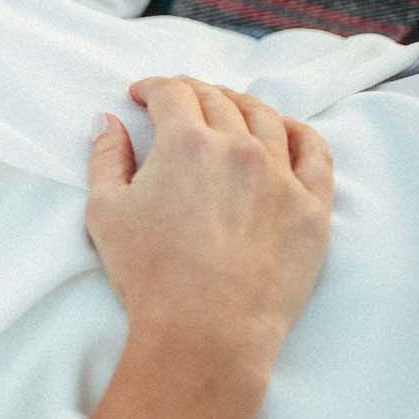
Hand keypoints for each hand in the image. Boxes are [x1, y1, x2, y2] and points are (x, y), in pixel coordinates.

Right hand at [86, 76, 334, 366]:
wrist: (206, 331)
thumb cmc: (149, 274)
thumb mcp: (104, 211)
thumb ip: (105, 157)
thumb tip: (109, 122)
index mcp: (186, 143)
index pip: (173, 93)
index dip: (153, 88)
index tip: (141, 95)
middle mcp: (239, 148)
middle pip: (218, 99)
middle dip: (192, 92)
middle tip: (178, 101)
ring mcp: (282, 175)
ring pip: (266, 117)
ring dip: (240, 104)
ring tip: (226, 110)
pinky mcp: (312, 207)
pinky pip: (315, 152)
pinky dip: (297, 131)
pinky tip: (283, 130)